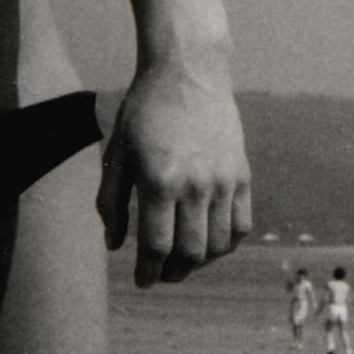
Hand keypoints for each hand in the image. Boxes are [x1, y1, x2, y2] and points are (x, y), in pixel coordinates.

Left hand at [97, 68, 251, 285]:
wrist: (188, 73)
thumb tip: (114, 246)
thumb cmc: (143, 113)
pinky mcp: (242, 175)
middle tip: (160, 275)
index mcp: (159, 181)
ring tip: (183, 263)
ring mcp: (224, 181)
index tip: (141, 280)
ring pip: (217, 244)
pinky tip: (209, 245)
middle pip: (189, 252)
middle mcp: (195, 185)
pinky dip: (226, 244)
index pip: (156, 246)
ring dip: (199, 263)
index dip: (147, 272)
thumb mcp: (117, 154)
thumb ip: (111, 203)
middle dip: (172, 273)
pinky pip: (241, 225)